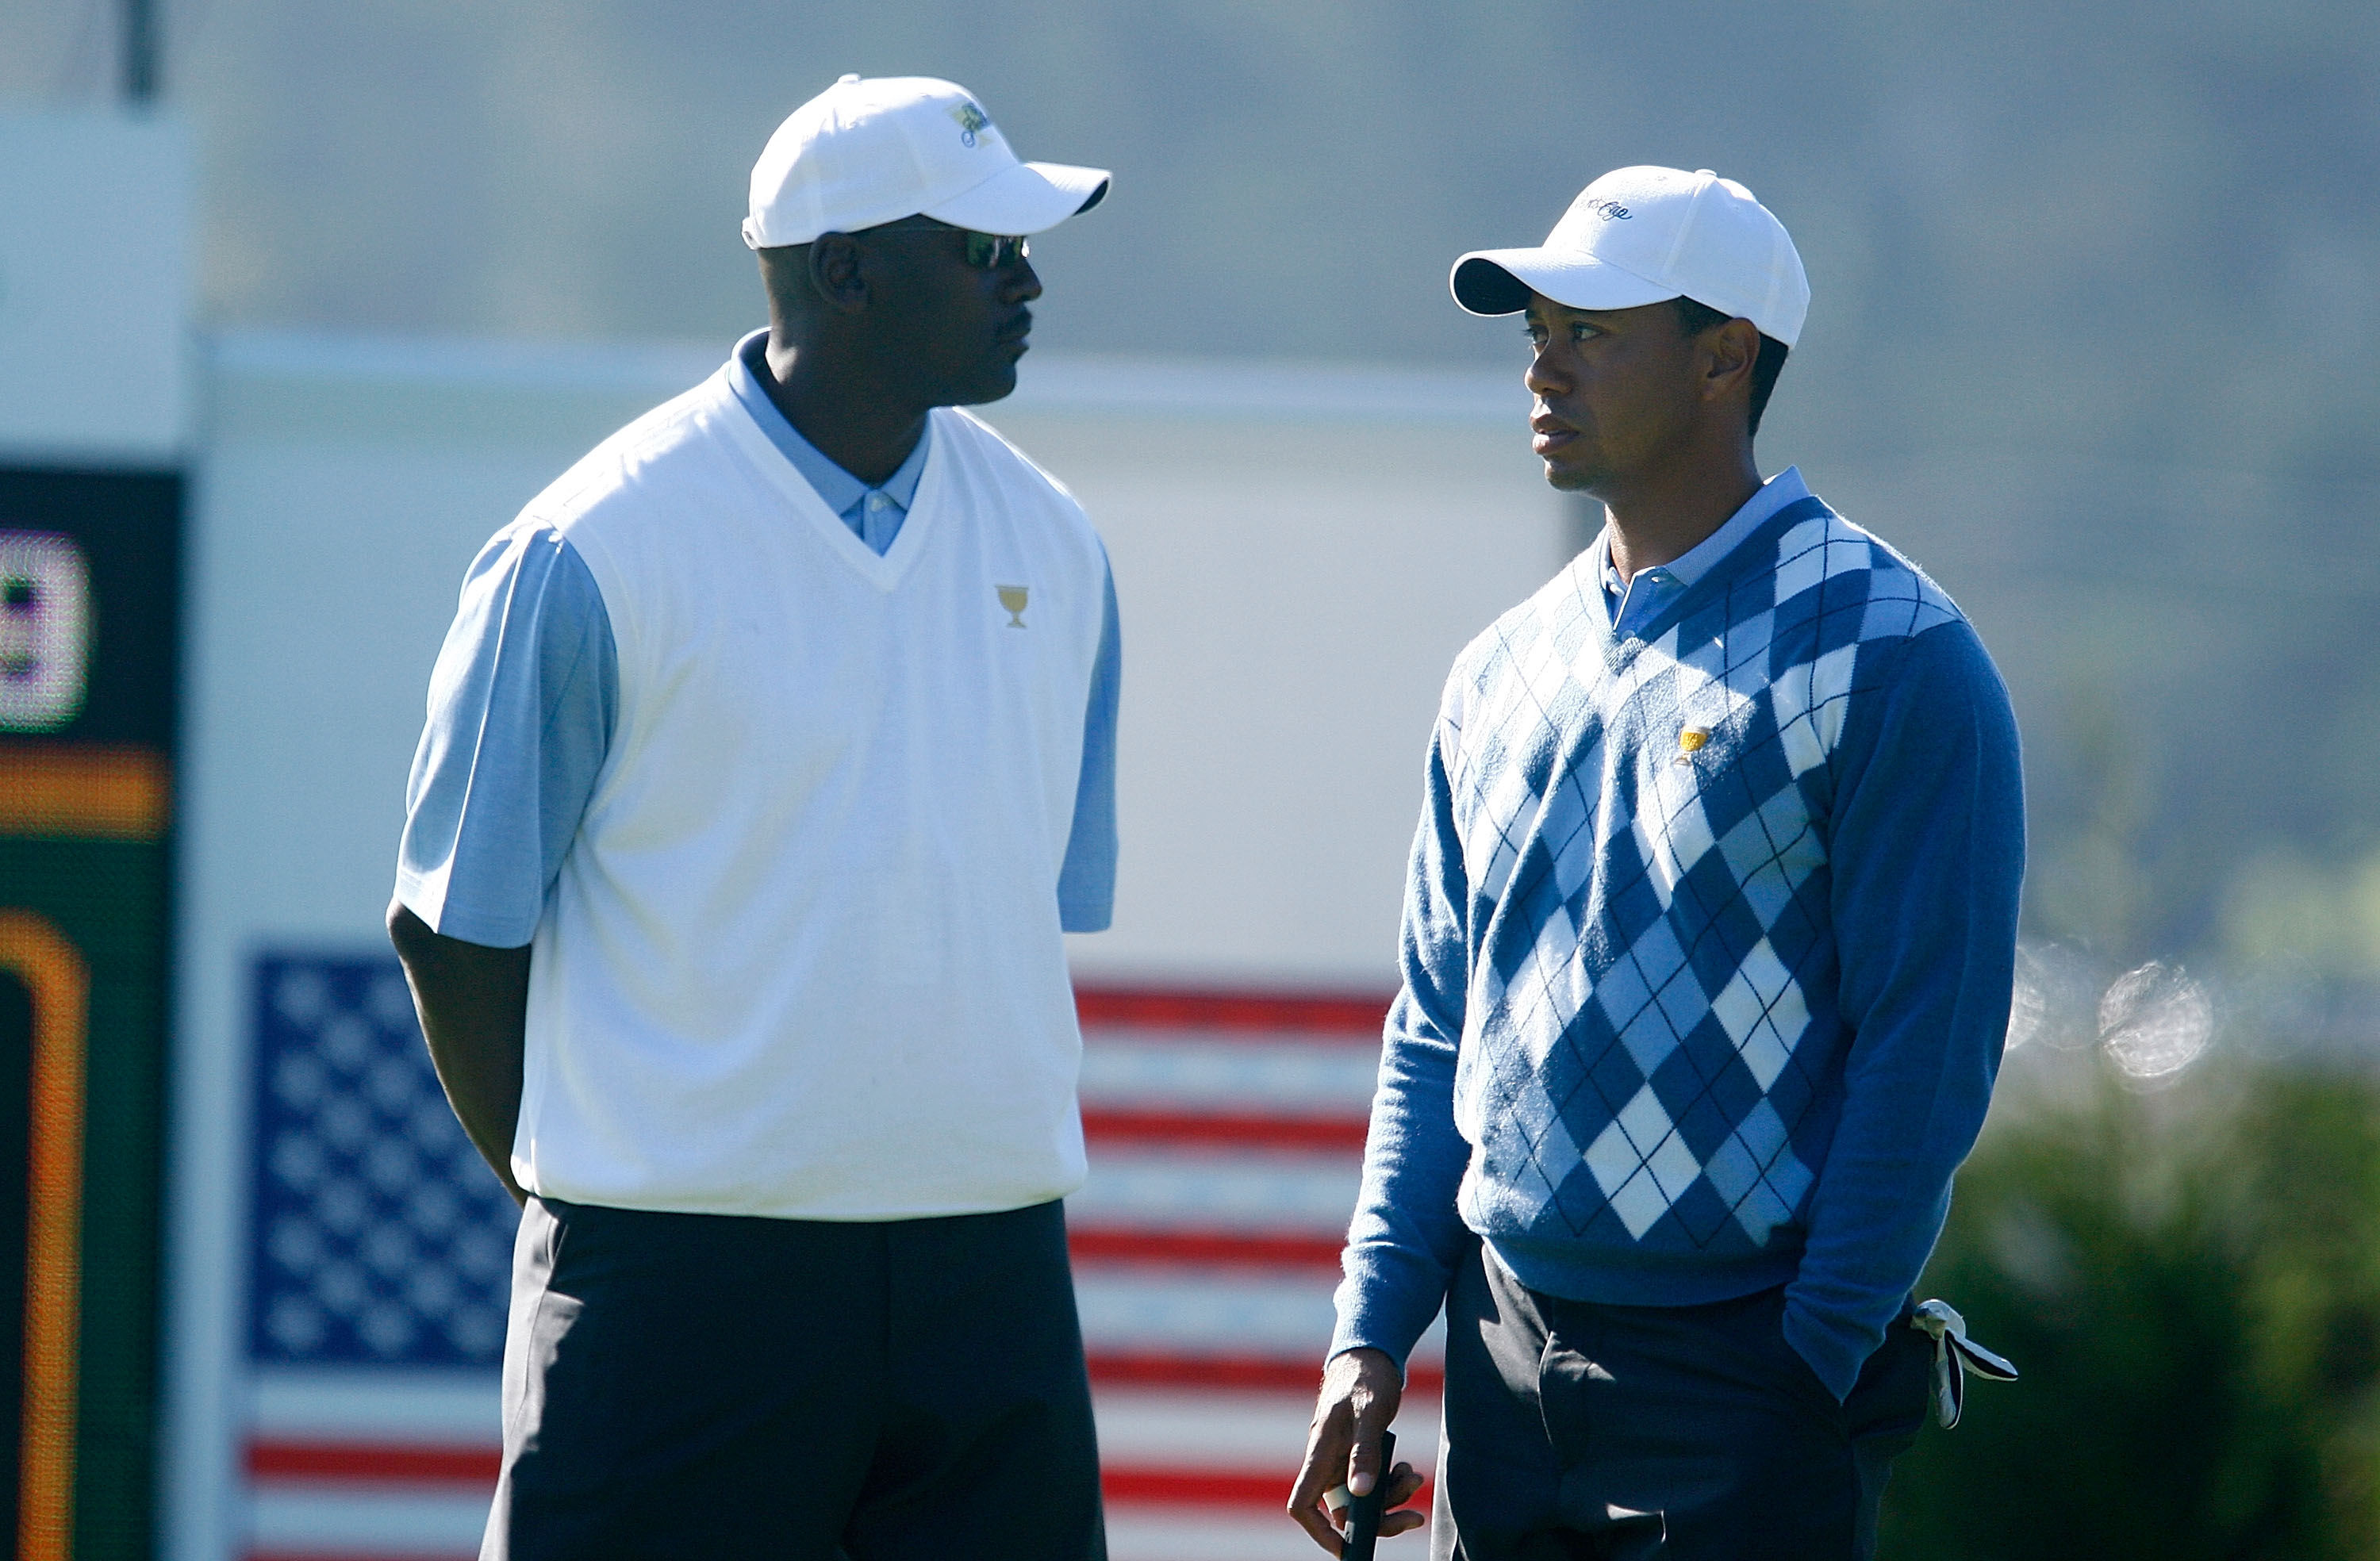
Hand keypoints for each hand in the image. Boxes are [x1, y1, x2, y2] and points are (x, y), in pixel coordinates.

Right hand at [1288, 1347, 1427, 1551]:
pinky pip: (1373, 1484)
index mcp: (1320, 1453)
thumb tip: (1362, 1493)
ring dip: (1391, 1498)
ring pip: (1362, 1500)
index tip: (1347, 1547)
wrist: (1369, 1356)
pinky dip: (1392, 1483)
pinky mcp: (1358, 1456)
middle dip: (1377, 1519)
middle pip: (1343, 1512)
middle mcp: (1328, 1462)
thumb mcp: (1368, 1412)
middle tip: (1412, 1517)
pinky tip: (1406, 1469)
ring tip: (1413, 1478)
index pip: (1303, 1504)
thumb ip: (1364, 1452)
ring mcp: (1342, 1461)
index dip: (1319, 1532)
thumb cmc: (1364, 1378)